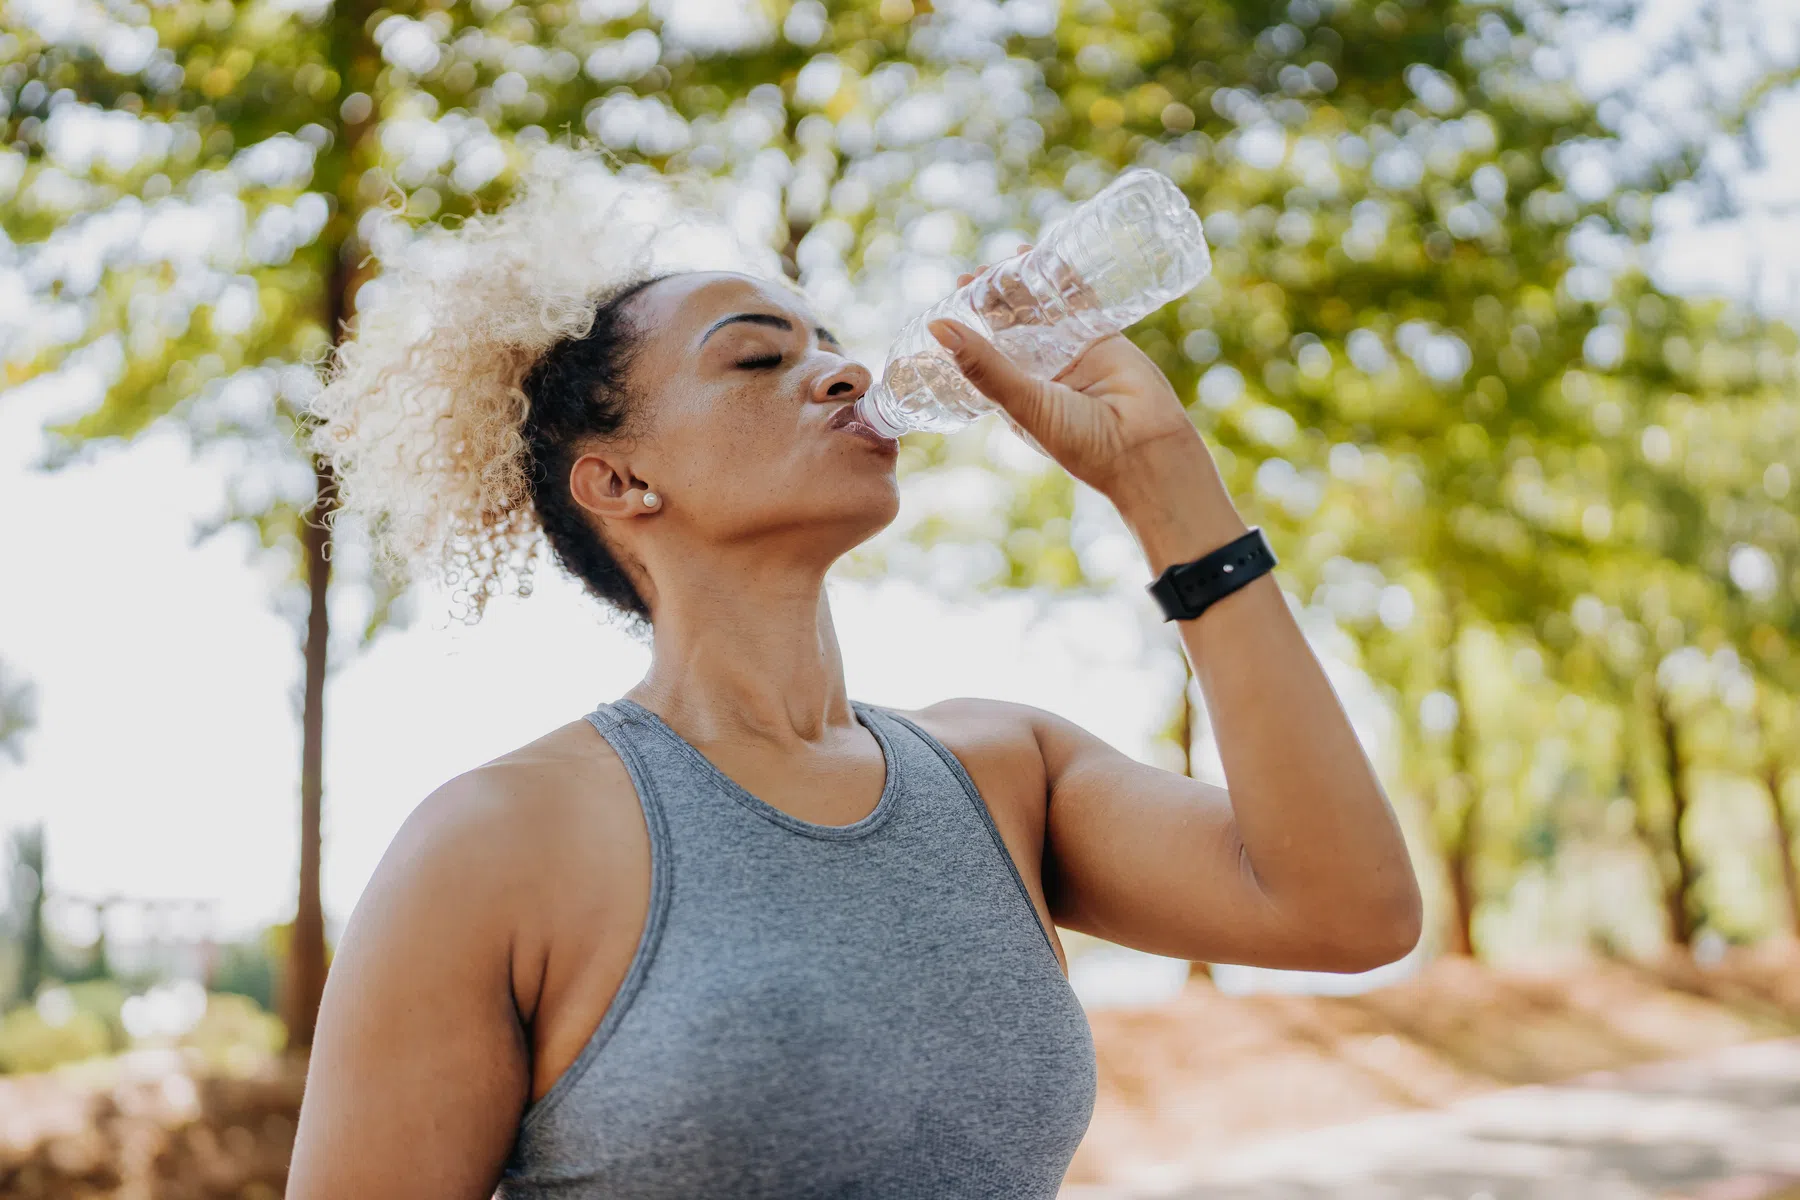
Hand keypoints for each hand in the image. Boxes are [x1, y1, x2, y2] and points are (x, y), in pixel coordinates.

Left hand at [935, 244, 1211, 501]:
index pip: (984, 350)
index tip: (956, 291)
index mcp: (1016, 393)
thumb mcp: (1023, 401)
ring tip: (1011, 256)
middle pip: (1013, 325)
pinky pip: (1081, 302)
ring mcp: (1073, 353)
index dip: (970, 322)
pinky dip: (1066, 280)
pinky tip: (1050, 256)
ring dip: (1028, 285)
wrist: (1144, 448)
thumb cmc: (1080, 440)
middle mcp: (1042, 372)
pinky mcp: (1103, 338)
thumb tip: (936, 327)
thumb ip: (983, 364)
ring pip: (1045, 310)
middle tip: (979, 270)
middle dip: (996, 297)